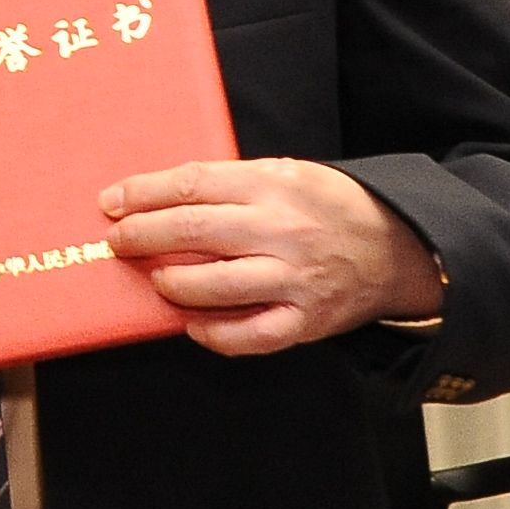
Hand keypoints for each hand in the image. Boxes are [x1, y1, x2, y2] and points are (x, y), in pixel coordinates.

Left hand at [101, 157, 443, 355]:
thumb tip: (159, 198)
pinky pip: (251, 335)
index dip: (143, 193)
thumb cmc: (327, 207)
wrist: (398, 247)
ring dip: (174, 283)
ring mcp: (294, 278)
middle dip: (143, 236)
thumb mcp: (285, 174)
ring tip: (158, 279)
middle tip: (117, 241)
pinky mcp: (306, 320)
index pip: (192, 184)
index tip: (111, 202)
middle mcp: (281, 230)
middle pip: (195, 230)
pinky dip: (215, 335)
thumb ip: (230, 184)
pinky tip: (194, 326)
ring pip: (216, 285)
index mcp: (272, 184)